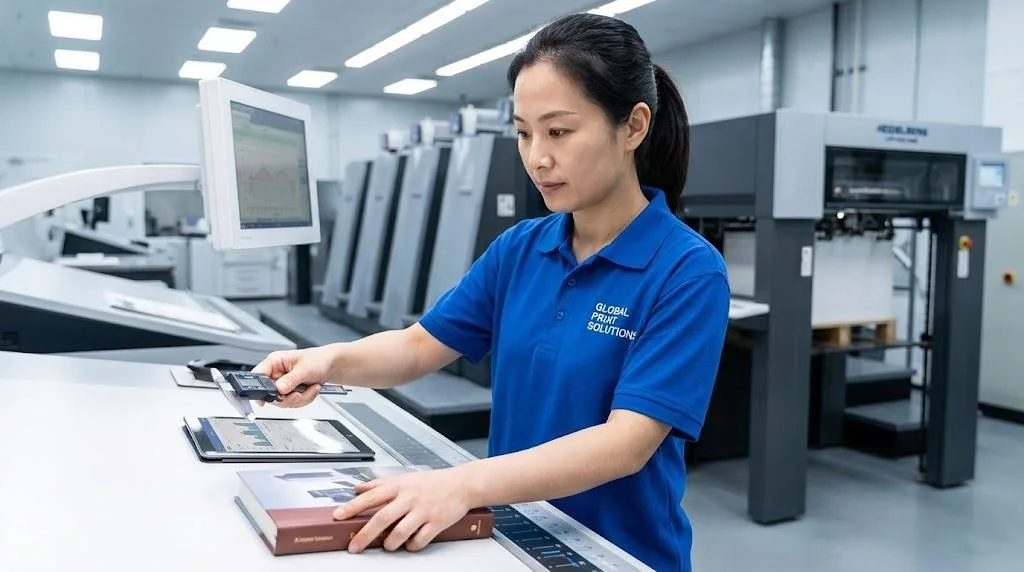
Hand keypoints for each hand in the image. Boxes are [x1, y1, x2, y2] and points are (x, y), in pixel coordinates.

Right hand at [251, 346, 335, 407]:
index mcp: (275, 362)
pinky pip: (292, 403)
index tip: (263, 399)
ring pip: (283, 402)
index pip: (258, 376)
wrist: (330, 365)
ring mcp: (282, 385)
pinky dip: (305, 399)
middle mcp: (276, 374)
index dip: (257, 389)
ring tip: (312, 387)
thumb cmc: (318, 360)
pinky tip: (312, 389)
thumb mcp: (305, 369)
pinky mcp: (290, 392)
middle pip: (270, 394)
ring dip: (300, 398)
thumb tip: (279, 389)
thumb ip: (290, 380)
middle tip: (301, 392)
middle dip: (289, 397)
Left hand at [333, 467, 472, 552]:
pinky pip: (419, 540)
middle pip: (382, 518)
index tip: (339, 516)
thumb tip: (357, 487)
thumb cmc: (433, 482)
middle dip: (365, 535)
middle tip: (354, 546)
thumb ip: (380, 483)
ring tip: (388, 545)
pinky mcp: (436, 522)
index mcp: (399, 486)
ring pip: (400, 533)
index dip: (352, 507)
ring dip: (390, 544)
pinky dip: (411, 546)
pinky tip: (410, 544)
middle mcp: (410, 498)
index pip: (371, 496)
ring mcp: (423, 511)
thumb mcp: (405, 477)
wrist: (462, 484)